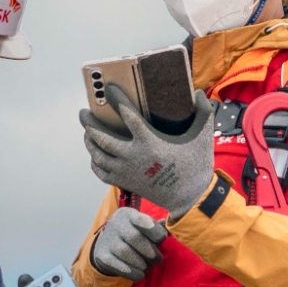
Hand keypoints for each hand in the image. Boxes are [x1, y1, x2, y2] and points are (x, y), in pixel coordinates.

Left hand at [80, 86, 216, 210]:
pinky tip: (94, 155)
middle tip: (83, 112)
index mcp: (149, 141)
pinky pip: (102, 173)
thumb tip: (197, 92)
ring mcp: (127, 171)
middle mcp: (133, 156)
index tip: (109, 89)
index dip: (117, 100)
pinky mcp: (126, 182)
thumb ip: (203, 111)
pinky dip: (95, 162)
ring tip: (86, 131)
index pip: (128, 115)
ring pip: (98, 155)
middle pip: (102, 137)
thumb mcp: (203, 136)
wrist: (190, 197)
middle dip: (89, 123)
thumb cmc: (195, 165)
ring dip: (89, 141)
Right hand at [90, 206, 169, 279]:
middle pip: (135, 238)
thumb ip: (158, 228)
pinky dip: (133, 273)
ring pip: (126, 253)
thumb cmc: (133, 234)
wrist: (106, 244)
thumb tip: (170, 227)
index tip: (162, 239)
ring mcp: (107, 240)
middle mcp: (115, 224)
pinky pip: (119, 266)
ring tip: (148, 267)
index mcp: (128, 214)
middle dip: (150, 252)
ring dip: (142, 264)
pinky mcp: (102, 256)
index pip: (142, 220)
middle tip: (157, 259)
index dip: (155, 231)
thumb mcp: (143, 227)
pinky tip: (140, 274)